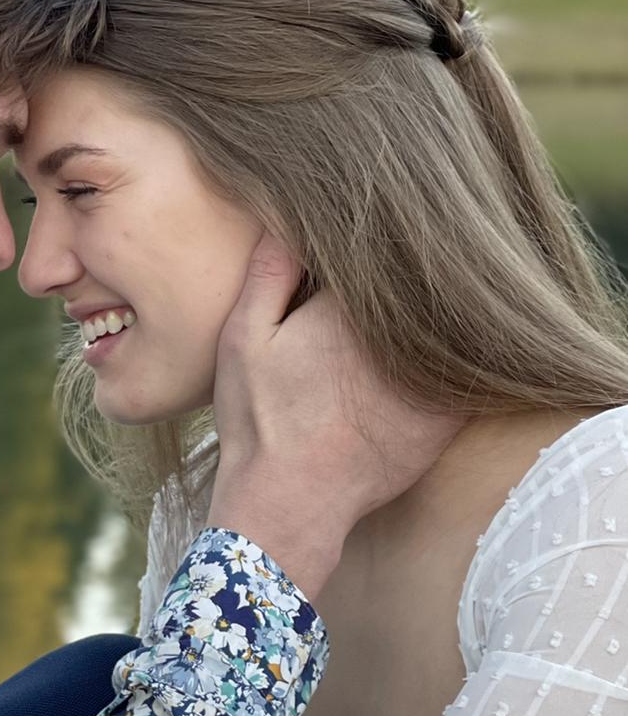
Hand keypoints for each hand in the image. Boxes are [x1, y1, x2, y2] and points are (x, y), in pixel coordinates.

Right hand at [208, 237, 463, 594]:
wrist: (293, 503)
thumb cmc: (261, 419)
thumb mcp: (245, 337)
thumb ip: (270, 271)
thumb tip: (287, 212)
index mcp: (357, 306)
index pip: (386, 249)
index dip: (378, 238)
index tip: (370, 236)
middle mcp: (407, 337)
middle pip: (427, 284)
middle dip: (416, 270)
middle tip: (397, 264)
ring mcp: (435, 378)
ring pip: (453, 324)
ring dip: (443, 310)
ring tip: (424, 302)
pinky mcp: (449, 415)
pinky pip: (469, 371)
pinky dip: (460, 356)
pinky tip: (442, 352)